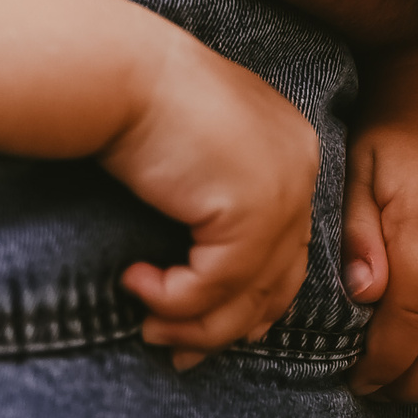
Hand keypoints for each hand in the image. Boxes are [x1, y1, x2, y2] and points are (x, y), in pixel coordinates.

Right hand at [101, 34, 318, 363]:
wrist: (116, 70)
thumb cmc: (137, 98)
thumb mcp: (192, 150)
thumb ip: (213, 198)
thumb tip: (203, 272)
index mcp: (293, 148)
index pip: (288, 246)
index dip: (249, 297)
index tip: (202, 325)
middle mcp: (301, 170)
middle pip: (278, 280)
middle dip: (225, 325)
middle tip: (177, 348)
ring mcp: (283, 192)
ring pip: (248, 296)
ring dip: (193, 323)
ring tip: (148, 327)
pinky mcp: (251, 213)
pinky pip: (215, 286)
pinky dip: (174, 299)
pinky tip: (135, 284)